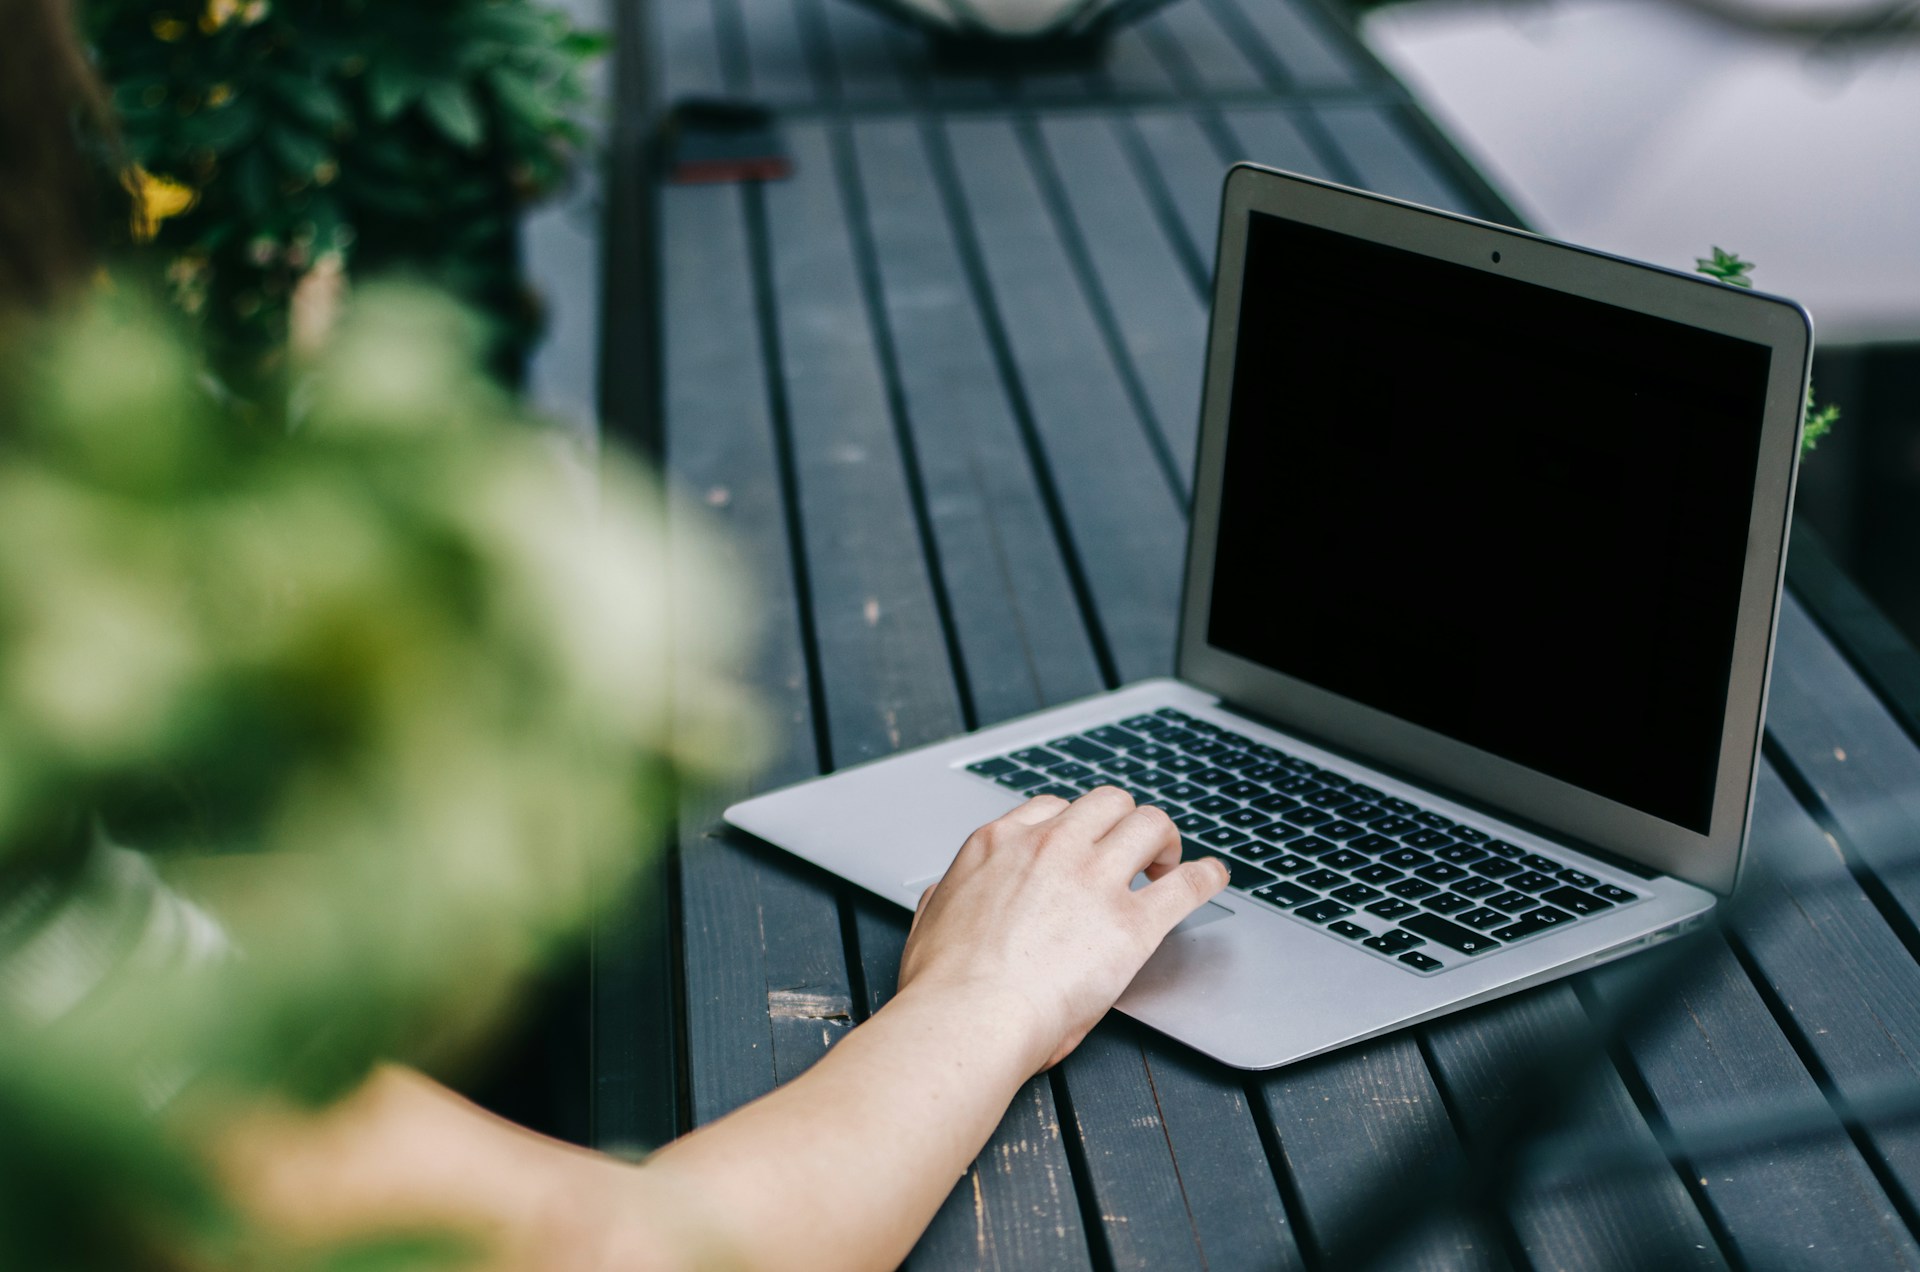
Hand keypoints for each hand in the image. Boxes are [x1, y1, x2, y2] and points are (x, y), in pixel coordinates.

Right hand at [896, 787, 1229, 1071]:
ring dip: (1164, 840)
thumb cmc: (942, 985)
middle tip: (1133, 851)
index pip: (1054, 808)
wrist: (967, 1018)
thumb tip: (947, 892)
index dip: (1077, 827)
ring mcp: (1095, 881)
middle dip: (1124, 822)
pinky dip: (1207, 876)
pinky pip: (1187, 884)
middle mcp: (1052, 848)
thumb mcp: (929, 916)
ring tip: (1169, 863)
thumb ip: (948, 894)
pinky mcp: (1132, 923)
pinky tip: (1214, 877)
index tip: (1086, 844)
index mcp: (1001, 843)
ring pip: (1150, 825)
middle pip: (1108, 803)